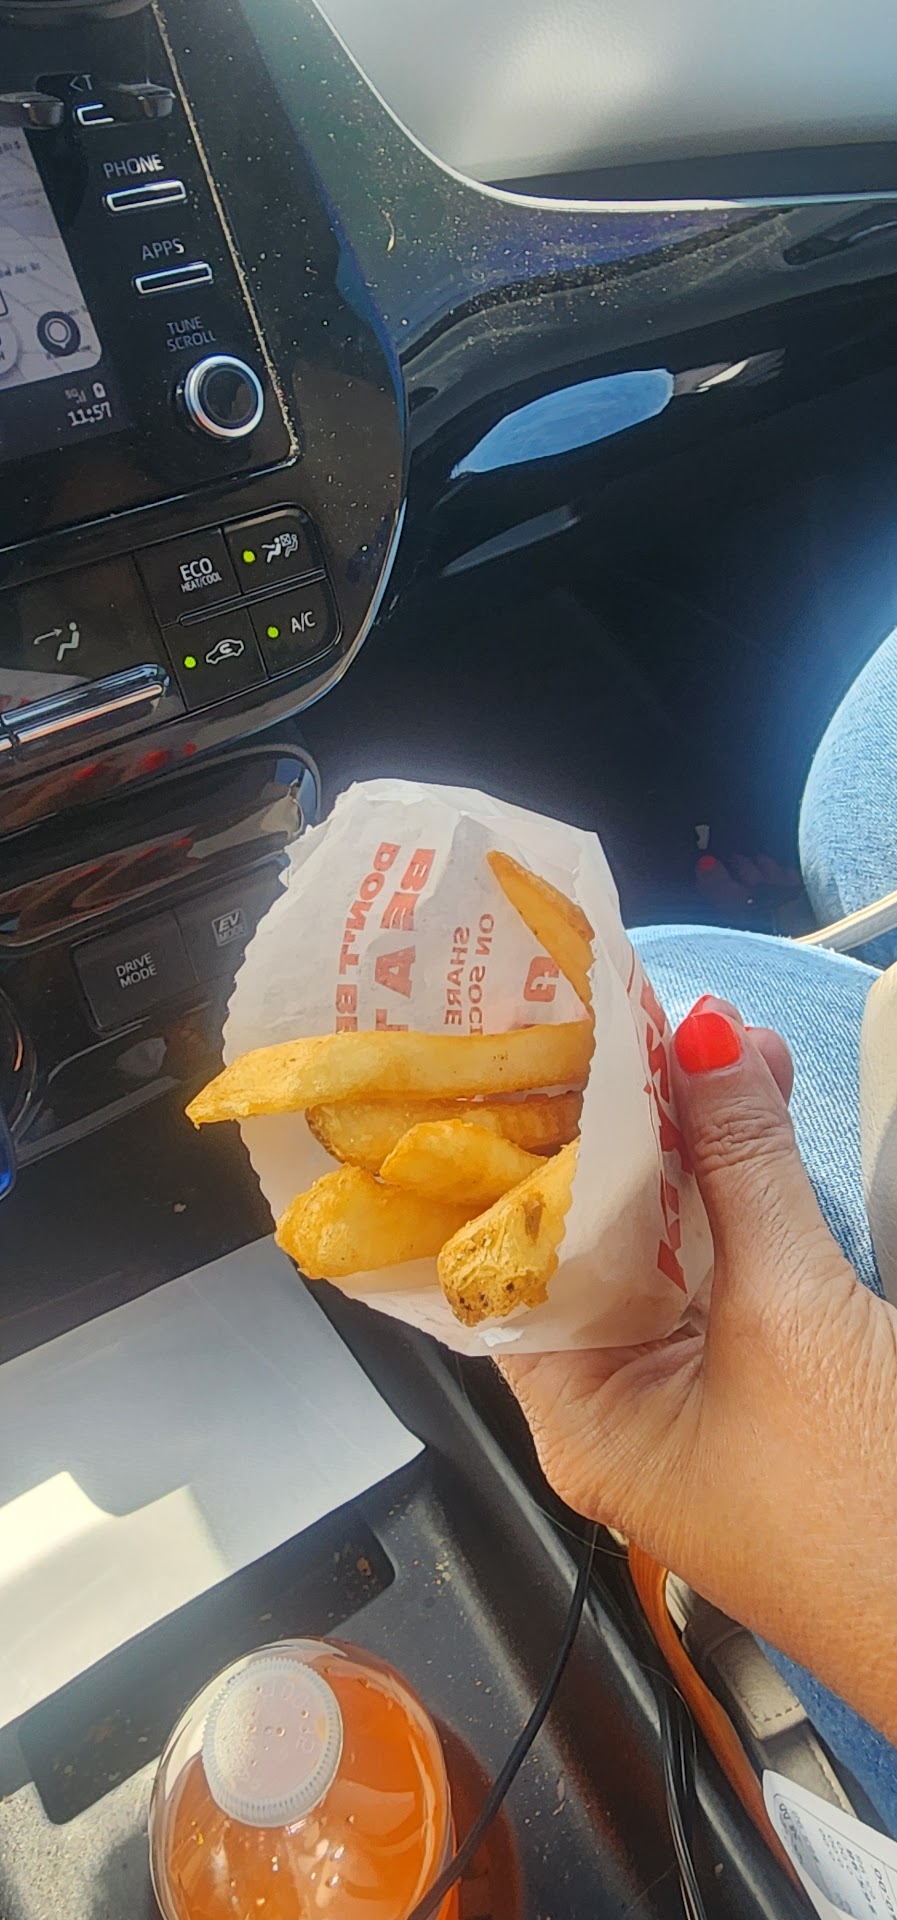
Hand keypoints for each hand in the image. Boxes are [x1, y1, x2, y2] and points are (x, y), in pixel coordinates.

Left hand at [501, 998, 896, 1739]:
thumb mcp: (792, 1313)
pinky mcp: (759, 1379)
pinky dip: (739, 1191)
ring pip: (663, 1241)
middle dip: (622, 1126)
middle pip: (588, 1236)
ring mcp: (688, 1393)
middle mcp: (613, 1406)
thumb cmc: (868, 1514)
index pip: (508, 1256)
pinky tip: (753, 1112)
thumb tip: (702, 1038)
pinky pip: (723, 1267)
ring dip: (692, 1147)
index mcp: (577, 1416)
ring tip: (718, 1044)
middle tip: (639, 1021)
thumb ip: (742, 1166)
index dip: (517, 1147)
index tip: (526, 1049)